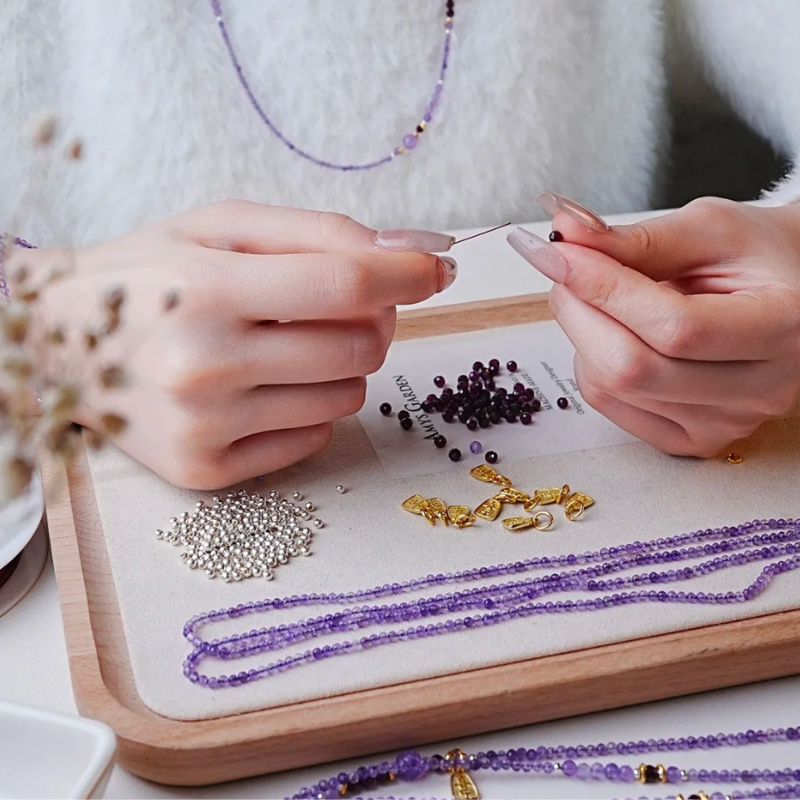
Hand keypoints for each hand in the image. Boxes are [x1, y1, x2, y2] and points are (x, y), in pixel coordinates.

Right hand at [16, 201, 456, 487]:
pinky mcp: (207, 472)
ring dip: (341, 365)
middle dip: (372, 320)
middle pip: (360, 347)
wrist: (56, 344)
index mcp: (206, 289)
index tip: (437, 268)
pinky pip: (314, 438)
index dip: (408, 274)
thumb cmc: (147, 274)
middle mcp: (205, 366)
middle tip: (340, 303)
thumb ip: (318, 232)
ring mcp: (206, 429)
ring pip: (347, 398)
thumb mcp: (218, 225)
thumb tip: (412, 252)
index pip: (345, 284)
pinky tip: (264, 386)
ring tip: (289, 344)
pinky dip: (309, 408)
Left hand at [507, 193, 799, 456]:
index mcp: (781, 329)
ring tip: (600, 296)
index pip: (674, 326)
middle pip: (633, 368)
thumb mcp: (710, 228)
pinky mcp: (690, 439)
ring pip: (611, 388)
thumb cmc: (756, 257)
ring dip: (581, 334)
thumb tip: (566, 233)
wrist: (789, 295)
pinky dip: (592, 364)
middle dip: (579, 310)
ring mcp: (723, 423)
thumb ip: (638, 237)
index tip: (559, 251)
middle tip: (567, 267)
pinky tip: (613, 335)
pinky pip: (610, 406)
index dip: (604, 288)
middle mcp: (758, 390)